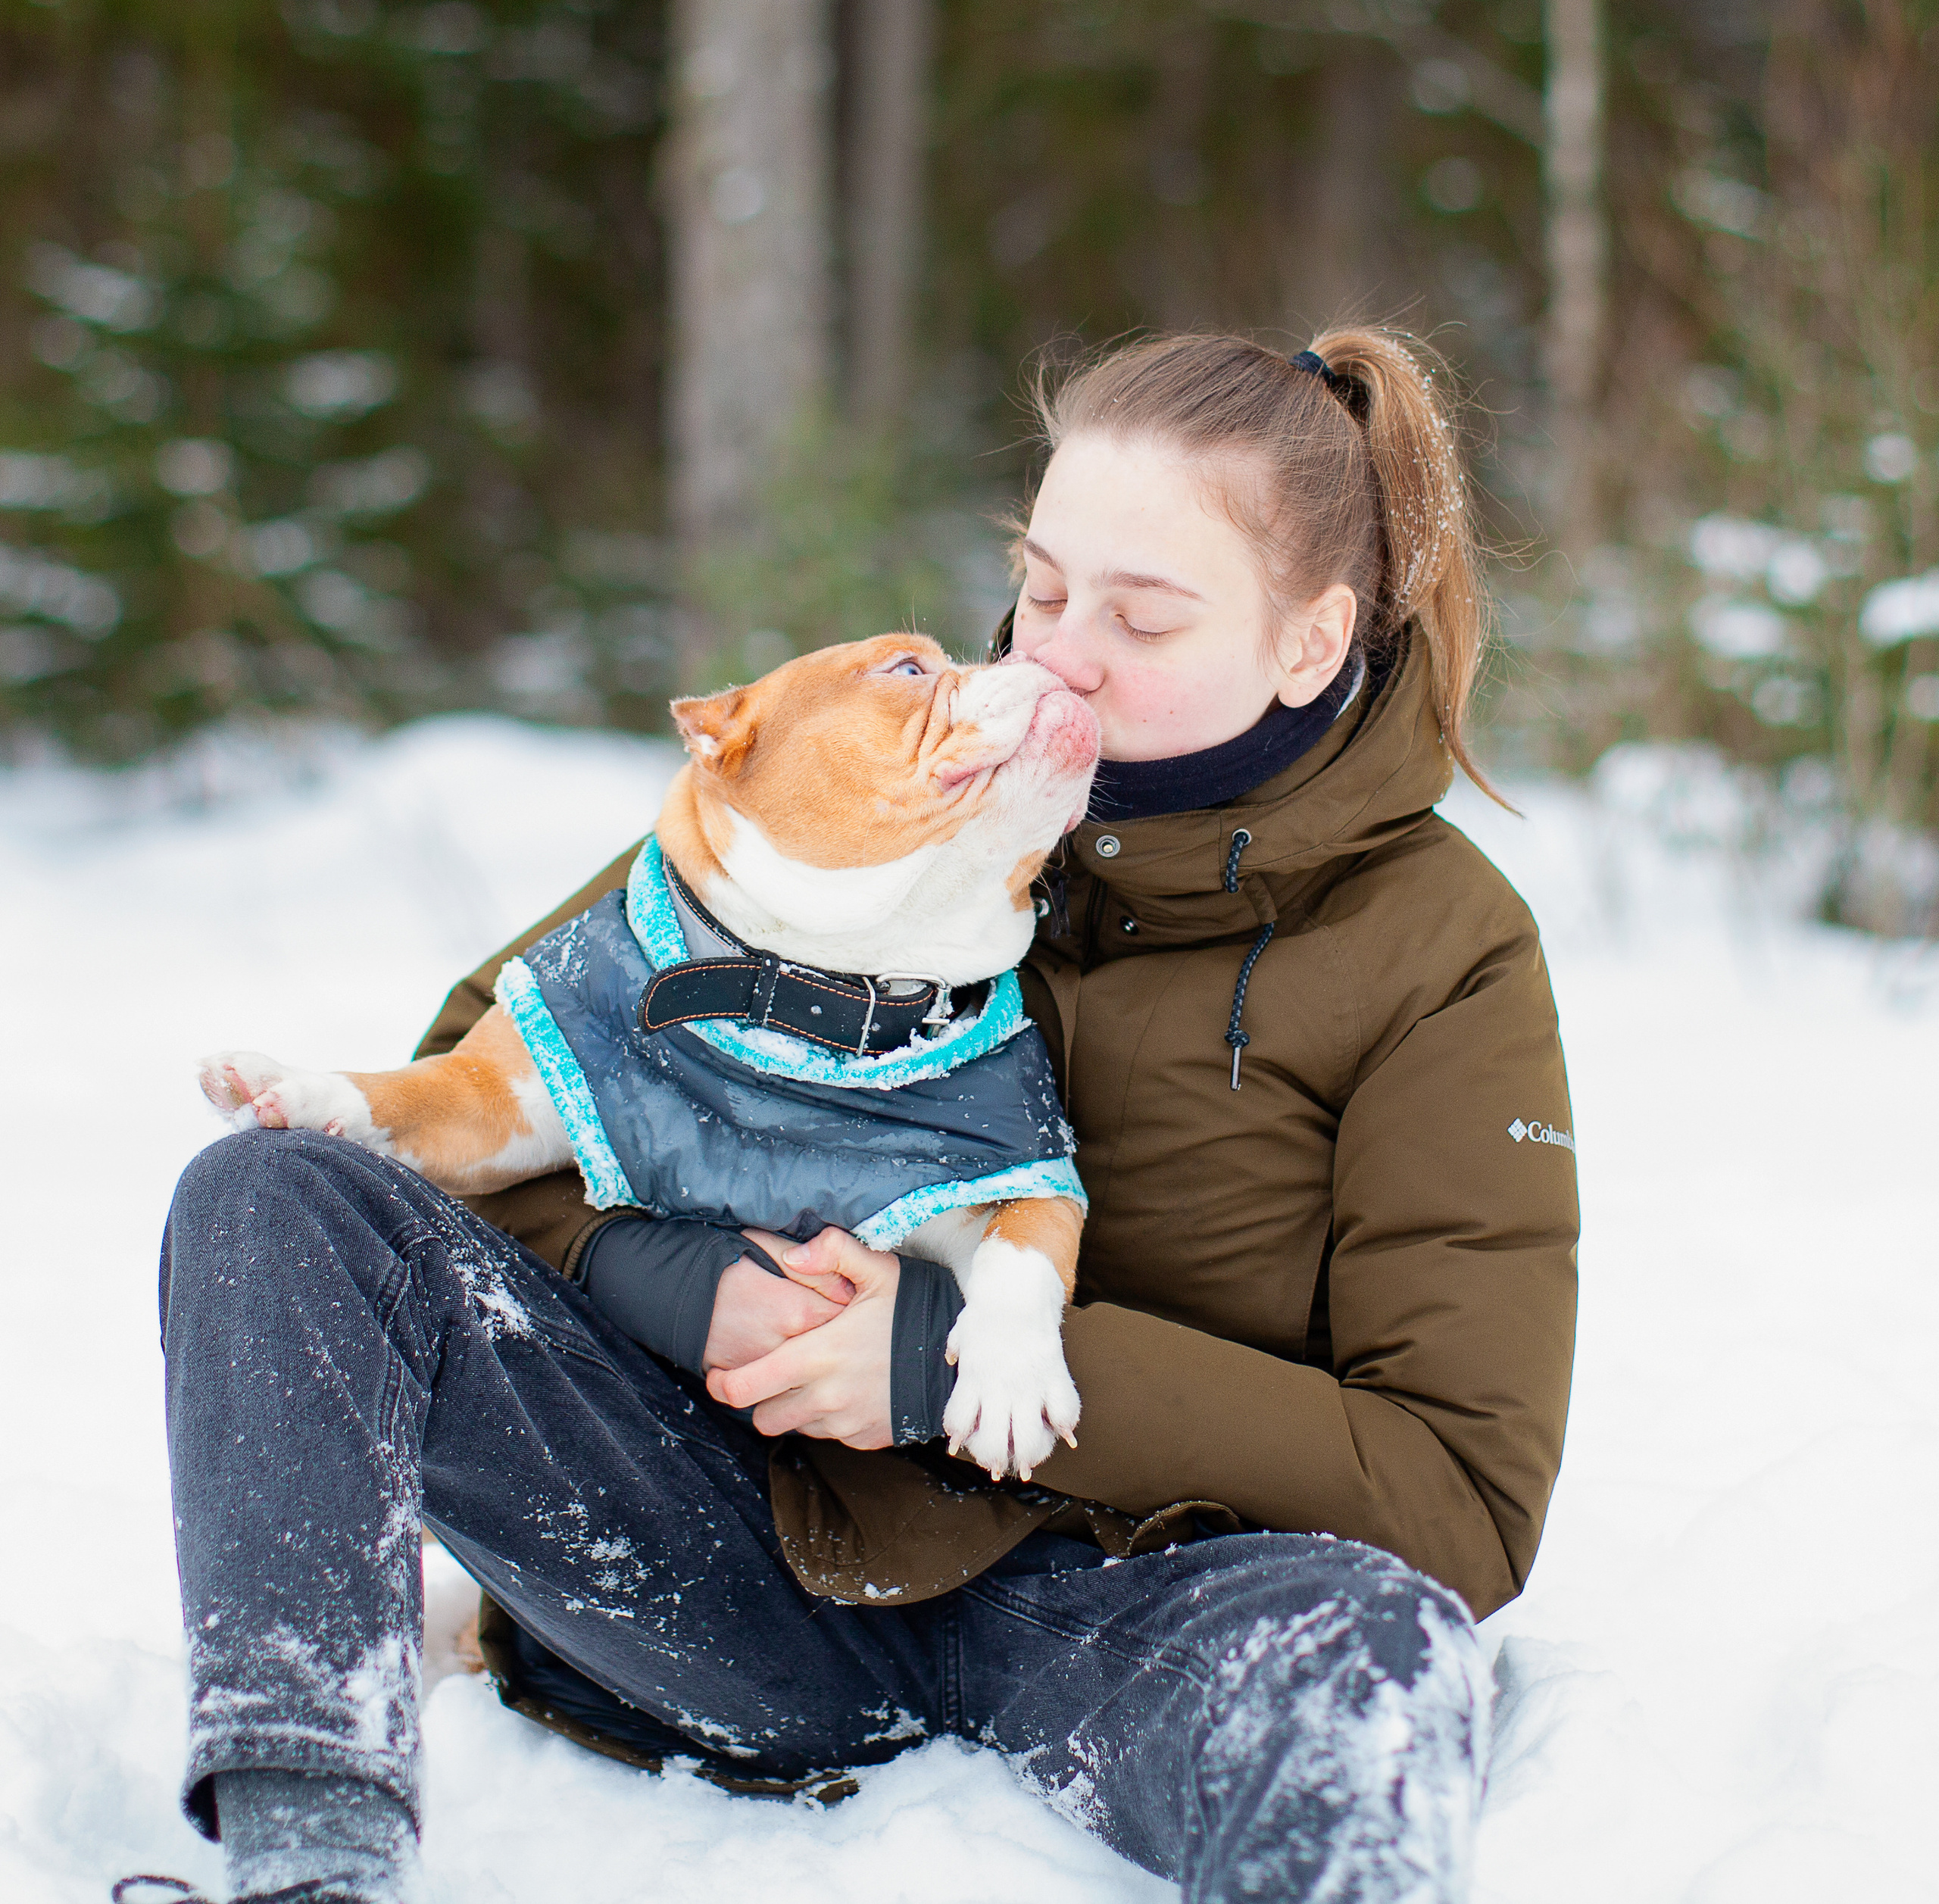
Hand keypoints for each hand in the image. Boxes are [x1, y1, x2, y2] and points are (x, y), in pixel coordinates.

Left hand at [705, 1228, 899, 1447]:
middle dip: (761, 1399)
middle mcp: (825, 1397)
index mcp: (817, 1356)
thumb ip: (833, 1251)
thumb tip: (794, 1254)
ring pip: (795, 1428)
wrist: (962, 1362)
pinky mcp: (864, 1438)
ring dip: (795, 1408)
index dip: (722, 1384)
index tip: (719, 1374)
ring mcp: (845, 1423)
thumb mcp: (879, 1270)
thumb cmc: (916, 1311)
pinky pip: (829, 1435)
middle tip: (773, 1374)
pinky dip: (828, 1418)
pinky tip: (845, 1389)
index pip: (744, 1387)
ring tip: (814, 1378)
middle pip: (762, 1418)